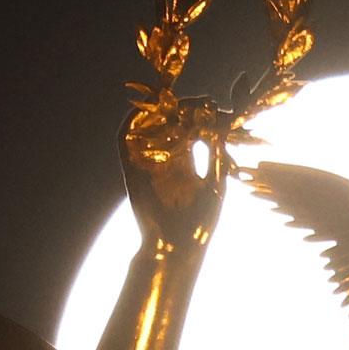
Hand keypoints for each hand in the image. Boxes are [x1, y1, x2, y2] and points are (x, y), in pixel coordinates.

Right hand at [119, 92, 228, 250]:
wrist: (177, 247)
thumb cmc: (200, 222)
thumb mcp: (216, 184)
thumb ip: (217, 155)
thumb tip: (222, 126)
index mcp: (186, 164)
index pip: (192, 130)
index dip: (202, 116)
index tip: (216, 107)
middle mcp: (166, 160)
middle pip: (171, 124)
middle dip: (184, 110)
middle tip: (200, 102)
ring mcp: (148, 163)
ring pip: (149, 128)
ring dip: (160, 113)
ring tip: (177, 104)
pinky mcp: (131, 169)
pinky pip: (126, 140)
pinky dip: (132, 124)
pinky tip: (147, 112)